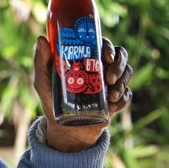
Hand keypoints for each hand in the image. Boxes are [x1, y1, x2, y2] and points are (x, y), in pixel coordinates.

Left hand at [33, 35, 132, 152]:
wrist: (63, 128)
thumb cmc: (51, 99)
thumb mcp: (43, 81)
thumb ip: (41, 61)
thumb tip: (41, 39)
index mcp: (85, 58)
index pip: (103, 44)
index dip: (109, 47)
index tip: (106, 57)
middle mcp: (100, 67)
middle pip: (120, 56)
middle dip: (119, 65)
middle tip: (110, 78)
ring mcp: (109, 82)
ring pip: (127, 73)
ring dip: (123, 83)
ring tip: (111, 96)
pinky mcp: (115, 99)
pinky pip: (127, 95)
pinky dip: (123, 99)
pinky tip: (112, 106)